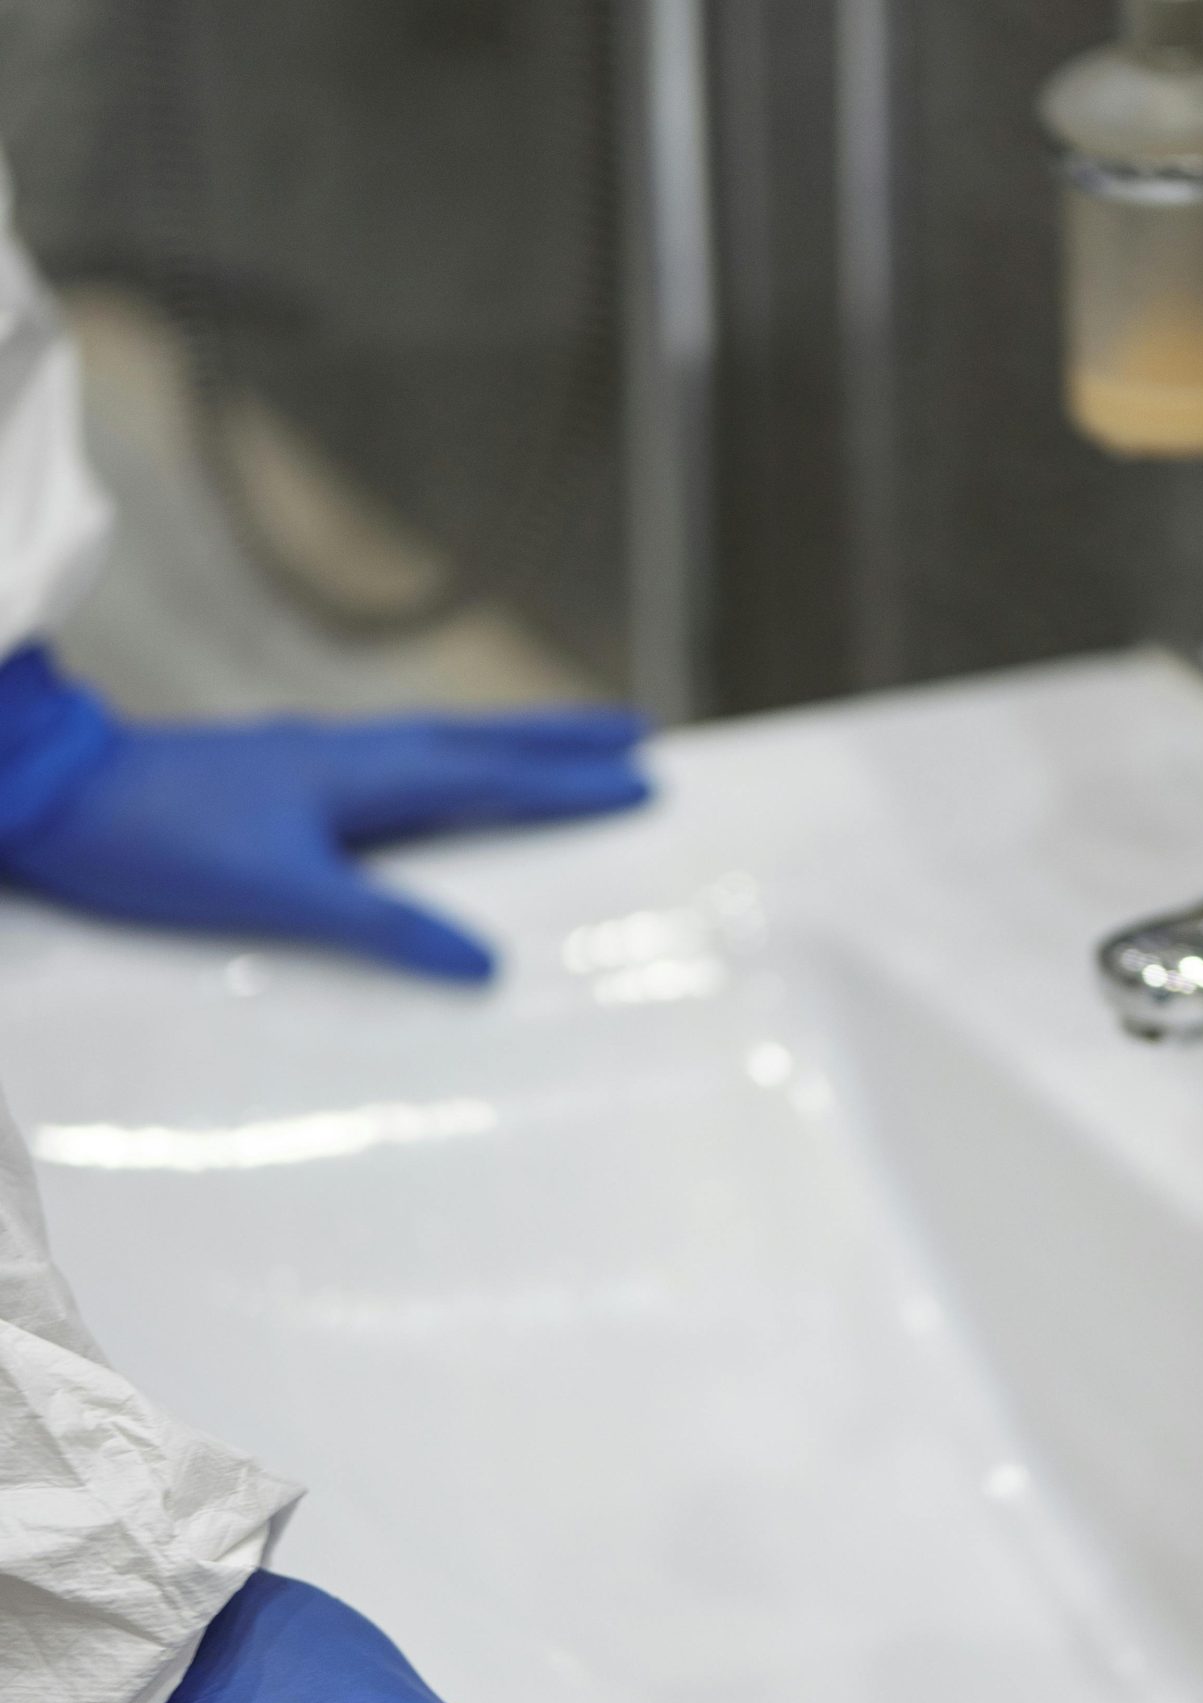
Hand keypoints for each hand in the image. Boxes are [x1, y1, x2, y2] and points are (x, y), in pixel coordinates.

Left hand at [0, 648, 650, 980]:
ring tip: (555, 760)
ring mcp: (310, 765)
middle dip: (558, 744)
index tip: (643, 776)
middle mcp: (346, 756)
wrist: (54, 796)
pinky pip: (393, 771)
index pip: (490, 777)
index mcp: (360, 775)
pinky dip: (442, 774)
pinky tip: (432, 798)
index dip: (568, 782)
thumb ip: (386, 926)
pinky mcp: (277, 781)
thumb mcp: (282, 894)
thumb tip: (483, 965)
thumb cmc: (160, 840)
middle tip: (632, 737)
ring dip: (504, 753)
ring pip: (435, 751)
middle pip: (476, 745)